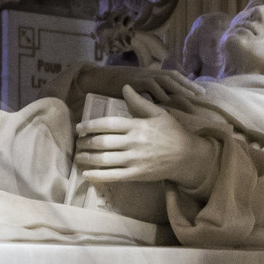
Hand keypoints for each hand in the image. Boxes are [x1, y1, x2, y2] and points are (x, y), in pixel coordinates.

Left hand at [75, 88, 216, 191]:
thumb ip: (139, 102)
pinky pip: (112, 176)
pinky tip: (86, 174)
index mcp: (137, 125)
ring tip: (78, 156)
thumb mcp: (158, 113)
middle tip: (77, 143)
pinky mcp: (135, 175)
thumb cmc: (172, 132)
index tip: (79, 128)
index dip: (90, 125)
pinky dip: (97, 176)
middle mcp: (133, 143)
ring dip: (87, 158)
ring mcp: (134, 160)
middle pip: (102, 142)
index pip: (107, 123)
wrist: (186, 156)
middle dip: (85, 143)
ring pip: (104, 160)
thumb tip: (125, 87)